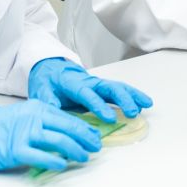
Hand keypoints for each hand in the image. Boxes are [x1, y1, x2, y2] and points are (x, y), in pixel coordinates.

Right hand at [0, 100, 101, 171]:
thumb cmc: (4, 126)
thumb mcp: (28, 116)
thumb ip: (47, 122)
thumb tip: (71, 132)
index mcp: (40, 108)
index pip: (68, 118)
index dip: (85, 128)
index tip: (95, 137)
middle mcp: (35, 118)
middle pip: (68, 128)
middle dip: (86, 138)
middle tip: (96, 147)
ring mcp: (26, 133)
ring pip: (59, 141)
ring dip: (75, 149)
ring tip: (84, 157)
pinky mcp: (16, 149)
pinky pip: (40, 156)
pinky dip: (55, 161)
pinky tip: (64, 164)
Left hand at [28, 58, 152, 122]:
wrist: (51, 69)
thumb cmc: (47, 82)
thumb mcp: (41, 91)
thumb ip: (48, 101)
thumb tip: (53, 111)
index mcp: (73, 83)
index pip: (88, 94)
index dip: (99, 105)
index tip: (109, 118)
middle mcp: (89, 81)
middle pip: (109, 87)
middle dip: (122, 99)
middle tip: (132, 112)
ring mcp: (98, 84)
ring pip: (118, 87)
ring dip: (132, 96)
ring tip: (146, 105)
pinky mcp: (103, 88)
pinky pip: (120, 90)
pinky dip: (133, 95)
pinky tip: (144, 103)